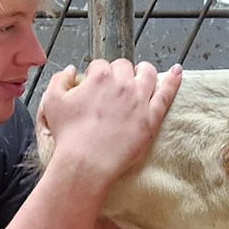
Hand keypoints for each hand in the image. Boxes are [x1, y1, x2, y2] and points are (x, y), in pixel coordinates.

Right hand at [38, 58, 183, 192]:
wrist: (85, 163)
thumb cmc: (68, 135)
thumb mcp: (51, 102)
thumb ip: (60, 79)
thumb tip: (72, 70)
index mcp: (99, 77)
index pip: (100, 65)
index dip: (95, 75)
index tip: (93, 86)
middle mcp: (122, 83)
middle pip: (124, 67)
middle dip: (118, 73)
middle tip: (113, 88)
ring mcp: (140, 99)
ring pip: (147, 73)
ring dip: (143, 71)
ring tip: (140, 76)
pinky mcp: (152, 117)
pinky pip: (167, 93)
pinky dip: (174, 80)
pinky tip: (178, 71)